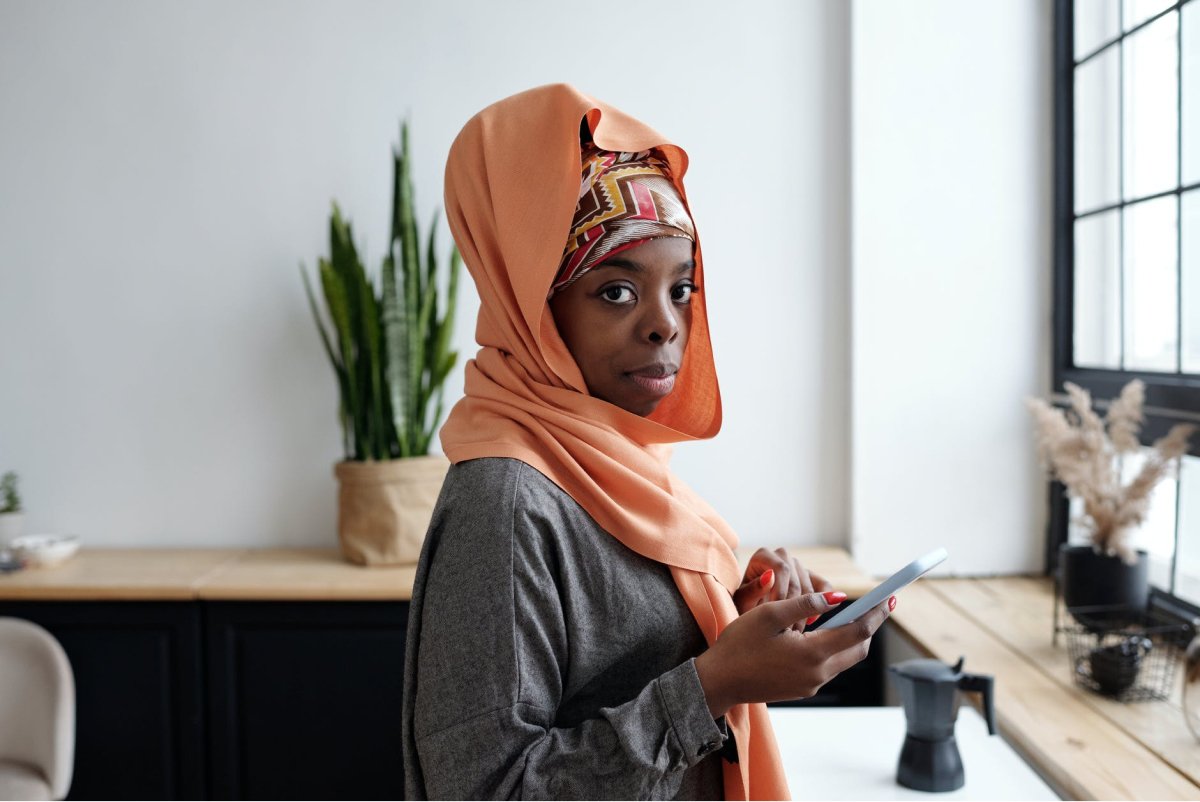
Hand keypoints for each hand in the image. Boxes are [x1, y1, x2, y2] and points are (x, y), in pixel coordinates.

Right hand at [695, 591, 893, 716]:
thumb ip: (805, 604)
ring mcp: (811, 684)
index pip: (858, 632)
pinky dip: (833, 648)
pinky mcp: (802, 689)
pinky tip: (821, 633)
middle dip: (868, 626)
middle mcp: (817, 673)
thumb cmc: (739, 644)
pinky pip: (828, 666)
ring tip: (847, 615)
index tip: (889, 599)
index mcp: (812, 654)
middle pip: (857, 649)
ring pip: (844, 659)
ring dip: (850, 637)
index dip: (876, 614)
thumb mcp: (769, 614)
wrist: (719, 682)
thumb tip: (838, 597)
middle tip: (874, 606)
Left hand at [733, 548, 833, 624]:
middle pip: (796, 578)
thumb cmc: (743, 607)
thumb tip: (770, 576)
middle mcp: (782, 557)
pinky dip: (823, 602)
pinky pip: (824, 585)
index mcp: (763, 556)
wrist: (750, 616)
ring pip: (810, 585)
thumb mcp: (742, 602)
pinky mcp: (811, 578)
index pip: (781, 568)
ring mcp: (798, 567)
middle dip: (792, 604)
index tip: (776, 612)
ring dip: (804, 609)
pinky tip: (811, 620)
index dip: (781, 591)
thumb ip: (753, 590)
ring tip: (793, 629)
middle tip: (786, 627)